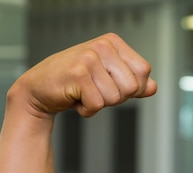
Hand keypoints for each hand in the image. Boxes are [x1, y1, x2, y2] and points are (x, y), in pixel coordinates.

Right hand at [13, 33, 156, 118]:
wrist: (39, 89)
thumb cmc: (74, 82)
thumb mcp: (107, 77)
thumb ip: (133, 82)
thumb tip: (153, 87)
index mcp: (113, 42)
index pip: (144, 72)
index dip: (132, 88)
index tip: (111, 84)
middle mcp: (102, 46)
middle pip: (132, 87)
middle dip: (116, 98)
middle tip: (95, 90)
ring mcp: (89, 58)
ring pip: (115, 98)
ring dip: (99, 104)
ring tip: (83, 93)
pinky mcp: (77, 74)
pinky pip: (97, 105)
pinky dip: (86, 110)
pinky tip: (74, 98)